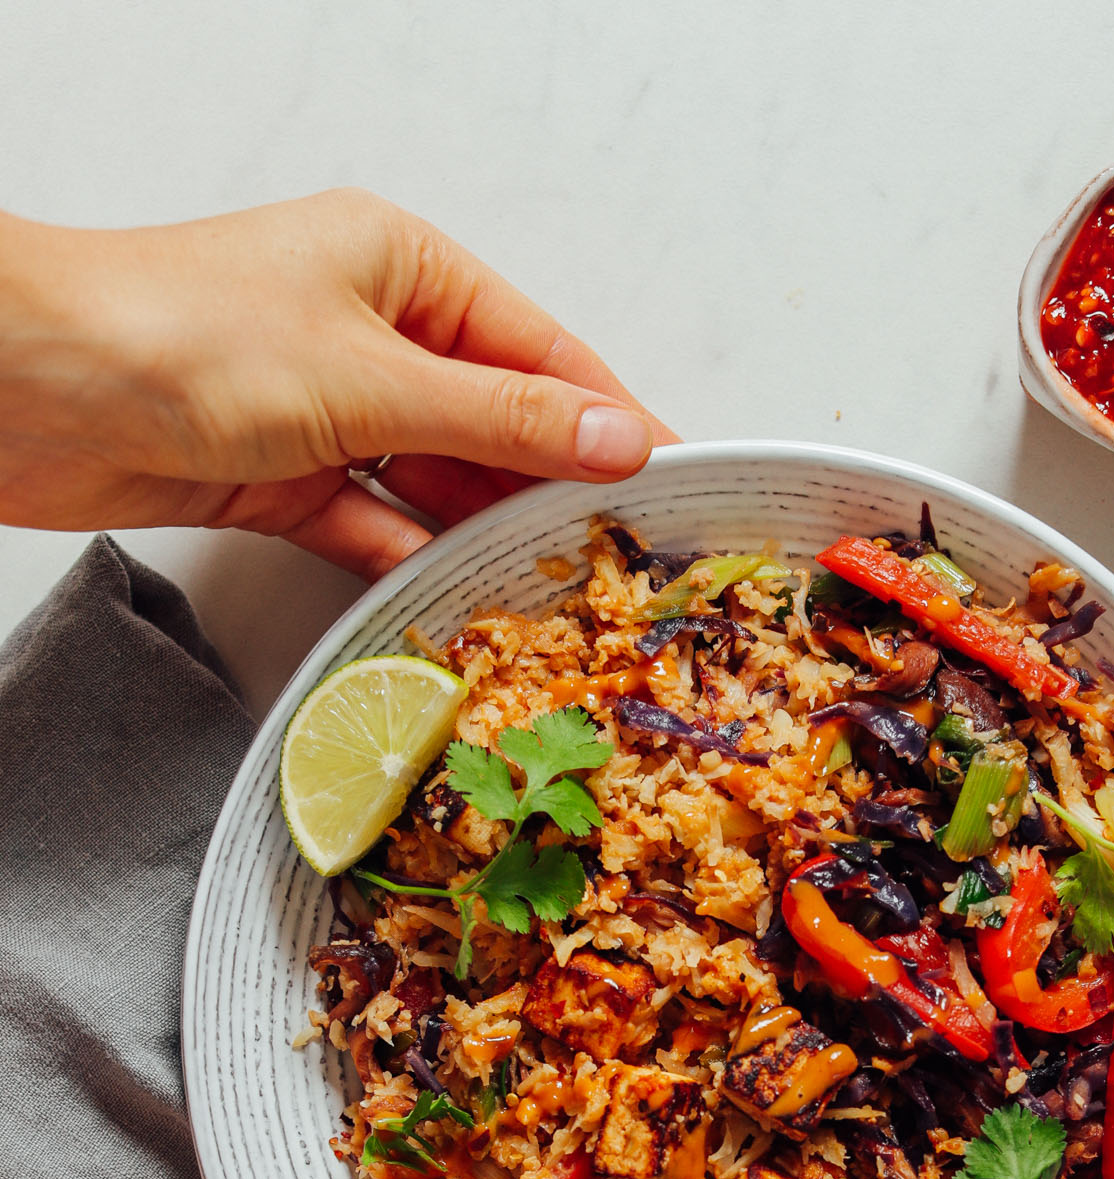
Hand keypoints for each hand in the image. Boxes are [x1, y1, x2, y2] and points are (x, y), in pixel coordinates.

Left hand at [0, 188, 672, 580]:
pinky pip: (373, 525)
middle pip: (494, 421)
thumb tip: (616, 435)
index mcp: (403, 268)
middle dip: (553, 487)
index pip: (540, 351)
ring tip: (562, 596)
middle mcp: (371, 332)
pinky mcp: (282, 477)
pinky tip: (465, 604)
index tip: (678, 478)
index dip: (612, 417)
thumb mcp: (370, 375)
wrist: (30, 388)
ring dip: (487, 534)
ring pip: (435, 481)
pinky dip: (412, 561)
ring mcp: (327, 409)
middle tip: (625, 560)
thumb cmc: (184, 336)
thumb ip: (499, 417)